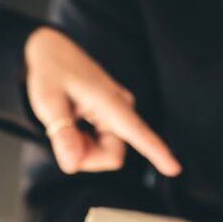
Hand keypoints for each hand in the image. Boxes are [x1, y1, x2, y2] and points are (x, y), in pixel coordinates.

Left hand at [24, 27, 180, 176]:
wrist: (51, 51)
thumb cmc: (50, 73)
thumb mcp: (48, 103)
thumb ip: (62, 134)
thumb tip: (72, 166)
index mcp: (110, 102)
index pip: (138, 133)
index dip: (157, 153)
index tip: (175, 169)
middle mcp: (122, 109)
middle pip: (111, 157)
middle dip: (85, 157)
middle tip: (60, 135)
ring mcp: (119, 114)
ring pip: (106, 154)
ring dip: (83, 150)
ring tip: (67, 124)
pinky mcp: (113, 119)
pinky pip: (103, 146)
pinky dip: (84, 144)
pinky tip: (73, 124)